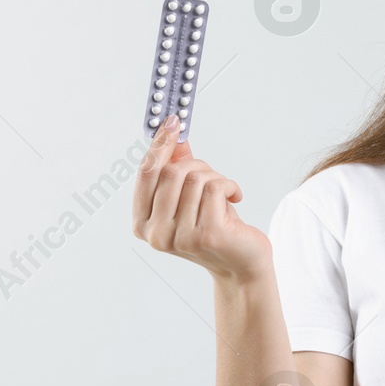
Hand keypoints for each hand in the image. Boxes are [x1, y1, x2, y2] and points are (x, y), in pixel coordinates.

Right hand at [132, 115, 271, 280]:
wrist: (241, 264)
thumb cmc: (215, 228)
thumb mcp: (190, 196)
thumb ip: (177, 166)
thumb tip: (172, 131)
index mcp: (143, 223)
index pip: (146, 173)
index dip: (160, 144)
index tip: (174, 121)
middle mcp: (156, 234)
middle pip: (171, 172)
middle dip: (197, 165)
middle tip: (212, 175)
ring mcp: (180, 237)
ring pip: (195, 178)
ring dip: (216, 178)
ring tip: (223, 194)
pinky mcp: (207, 235)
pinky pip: (215, 187)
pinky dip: (229, 185)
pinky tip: (234, 199)